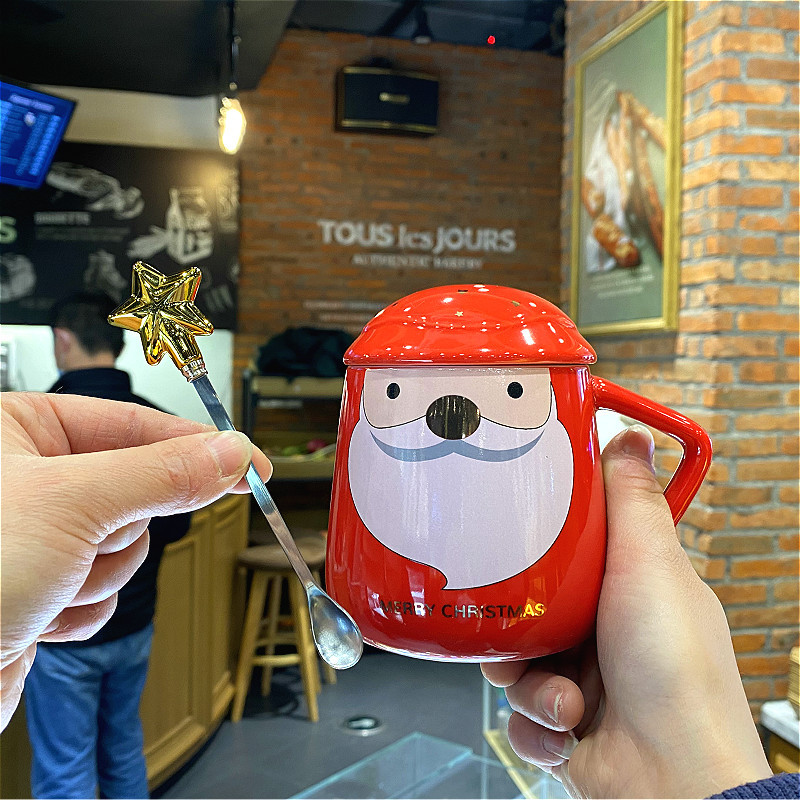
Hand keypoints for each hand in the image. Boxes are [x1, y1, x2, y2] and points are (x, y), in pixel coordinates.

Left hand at [1, 392, 271, 730]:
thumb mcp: (74, 504)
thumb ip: (162, 474)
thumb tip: (229, 452)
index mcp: (19, 430)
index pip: (134, 422)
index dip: (197, 445)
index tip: (250, 462)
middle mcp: (28, 478)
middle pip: (136, 490)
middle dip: (117, 530)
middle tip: (88, 541)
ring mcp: (36, 536)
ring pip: (125, 546)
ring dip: (97, 575)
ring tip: (47, 584)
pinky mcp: (40, 586)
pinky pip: (103, 590)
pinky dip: (82, 609)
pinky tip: (38, 615)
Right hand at [482, 426, 771, 798]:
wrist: (671, 782)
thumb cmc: (674, 674)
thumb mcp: (650, 565)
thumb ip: (633, 501)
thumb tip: (632, 436)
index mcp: (631, 589)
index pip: (577, 548)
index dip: (547, 539)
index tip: (521, 530)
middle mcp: (608, 632)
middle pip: (532, 606)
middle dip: (517, 623)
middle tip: (517, 629)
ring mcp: (588, 681)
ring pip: (517, 662)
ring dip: (528, 683)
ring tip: (557, 695)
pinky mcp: (568, 725)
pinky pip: (522, 713)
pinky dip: (536, 724)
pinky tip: (565, 729)